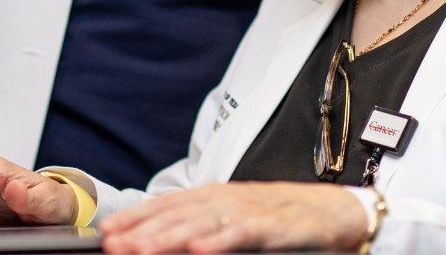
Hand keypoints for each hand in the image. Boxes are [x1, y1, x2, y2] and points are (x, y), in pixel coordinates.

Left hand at [99, 182, 365, 253]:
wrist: (339, 212)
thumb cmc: (286, 220)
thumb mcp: (238, 221)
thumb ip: (205, 227)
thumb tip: (164, 241)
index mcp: (216, 196)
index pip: (168, 205)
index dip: (136, 219)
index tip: (106, 234)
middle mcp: (229, 198)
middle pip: (178, 213)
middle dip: (142, 230)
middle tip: (114, 245)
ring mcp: (252, 210)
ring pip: (203, 222)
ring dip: (169, 236)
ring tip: (142, 249)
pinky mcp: (276, 226)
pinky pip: (243, 233)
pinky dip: (219, 240)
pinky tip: (197, 249)